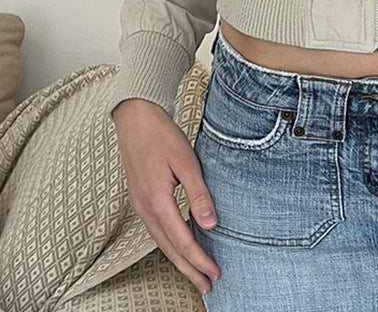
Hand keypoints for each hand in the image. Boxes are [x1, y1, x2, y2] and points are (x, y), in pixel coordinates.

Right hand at [111, 98, 220, 295]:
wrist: (135, 119)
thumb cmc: (162, 135)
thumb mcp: (186, 161)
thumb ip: (198, 193)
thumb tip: (210, 224)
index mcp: (157, 200)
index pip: (182, 240)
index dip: (199, 260)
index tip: (214, 273)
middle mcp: (145, 208)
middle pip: (170, 249)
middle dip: (189, 269)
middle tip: (208, 286)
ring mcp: (140, 205)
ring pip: (161, 242)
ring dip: (179, 260)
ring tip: (196, 273)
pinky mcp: (141, 199)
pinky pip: (156, 230)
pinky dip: (170, 244)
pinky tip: (180, 246)